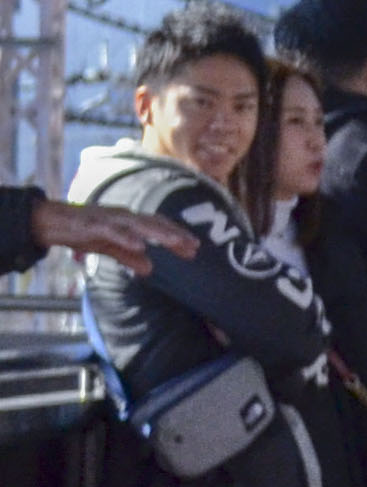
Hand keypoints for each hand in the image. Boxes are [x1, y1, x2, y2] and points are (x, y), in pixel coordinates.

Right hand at [29, 201, 186, 269]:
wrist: (51, 222)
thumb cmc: (82, 232)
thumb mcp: (109, 247)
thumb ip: (129, 257)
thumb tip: (150, 270)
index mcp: (129, 221)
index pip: (158, 226)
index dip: (177, 235)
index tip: (195, 248)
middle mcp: (123, 216)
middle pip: (154, 224)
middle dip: (175, 235)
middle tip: (194, 246)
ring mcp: (109, 219)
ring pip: (138, 224)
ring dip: (159, 233)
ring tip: (176, 242)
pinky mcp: (92, 224)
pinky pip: (113, 231)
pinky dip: (127, 237)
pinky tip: (140, 246)